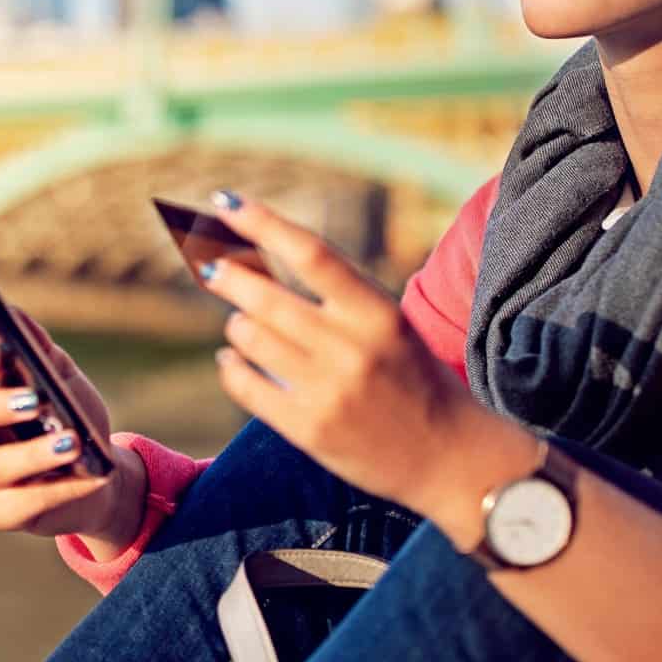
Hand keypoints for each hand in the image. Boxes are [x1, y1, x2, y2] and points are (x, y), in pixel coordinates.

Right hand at [0, 310, 144, 546]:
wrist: (98, 475)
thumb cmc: (70, 420)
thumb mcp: (63, 380)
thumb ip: (40, 350)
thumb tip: (16, 316)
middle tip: (33, 398)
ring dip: (32, 453)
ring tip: (70, 441)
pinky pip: (19, 504)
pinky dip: (55, 488)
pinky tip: (85, 475)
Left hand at [200, 191, 502, 516]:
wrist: (451, 459)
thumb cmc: (416, 380)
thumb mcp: (391, 327)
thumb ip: (337, 300)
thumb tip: (257, 263)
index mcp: (379, 313)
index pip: (311, 253)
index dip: (263, 223)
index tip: (226, 202)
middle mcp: (353, 349)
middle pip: (266, 298)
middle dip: (228, 276)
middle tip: (211, 266)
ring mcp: (329, 392)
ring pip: (249, 338)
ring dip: (236, 325)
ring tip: (241, 324)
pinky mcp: (309, 430)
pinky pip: (245, 385)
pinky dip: (231, 366)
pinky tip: (232, 360)